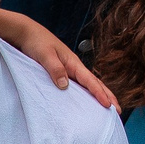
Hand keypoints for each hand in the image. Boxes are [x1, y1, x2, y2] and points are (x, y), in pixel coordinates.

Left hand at [0, 9, 116, 109]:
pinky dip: (86, 93)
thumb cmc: (36, 42)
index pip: (90, 80)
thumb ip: (55, 69)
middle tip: (118, 111)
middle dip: (108, 96)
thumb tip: (65, 85)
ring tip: (108, 107)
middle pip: (95, 83)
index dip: (100, 93)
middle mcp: (74, 67)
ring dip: (99, 95)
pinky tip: (86, 100)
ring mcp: (69, 69)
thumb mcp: (45, 55)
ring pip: (88, 84)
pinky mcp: (61, 71)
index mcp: (73, 63)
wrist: (26, 33)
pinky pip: (78, 85)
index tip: (109, 105)